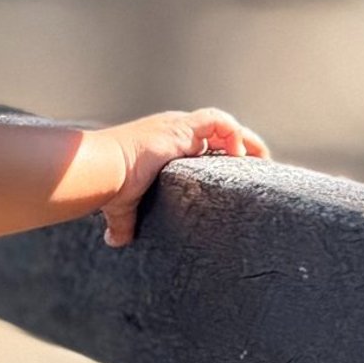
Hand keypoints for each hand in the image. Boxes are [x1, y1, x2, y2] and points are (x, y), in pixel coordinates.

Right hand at [98, 107, 269, 246]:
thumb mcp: (122, 205)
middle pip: (219, 131)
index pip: (203, 142)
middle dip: (243, 146)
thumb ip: (123, 224)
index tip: (241, 173)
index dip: (224, 154)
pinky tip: (239, 156)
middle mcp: (174, 131)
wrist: (101, 171)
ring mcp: (178, 126)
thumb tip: (114, 242)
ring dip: (244, 139)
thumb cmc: (109, 186)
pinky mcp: (180, 126)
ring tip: (260, 161)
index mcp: (164, 145)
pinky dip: (233, 134)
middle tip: (262, 166)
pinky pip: (217, 121)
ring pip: (223, 123)